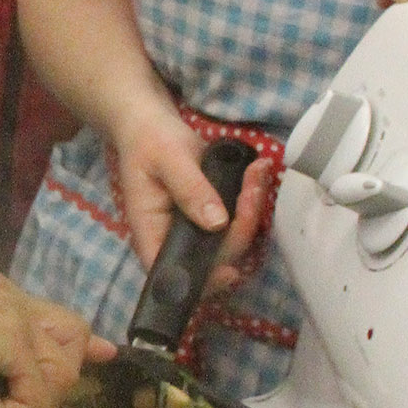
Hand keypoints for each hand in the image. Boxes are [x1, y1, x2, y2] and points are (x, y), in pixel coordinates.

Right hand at [0, 273, 113, 407]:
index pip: (53, 314)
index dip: (80, 339)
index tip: (103, 352)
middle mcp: (13, 299)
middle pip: (72, 341)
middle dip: (52, 382)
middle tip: (3, 404)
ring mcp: (17, 319)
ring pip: (58, 375)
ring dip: (23, 404)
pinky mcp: (14, 343)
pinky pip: (34, 396)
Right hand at [110, 101, 268, 280]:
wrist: (151, 127)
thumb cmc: (150, 142)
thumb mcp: (168, 159)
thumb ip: (190, 189)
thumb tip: (217, 224)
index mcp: (151, 234)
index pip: (173, 275)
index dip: (203, 280)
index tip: (231, 271)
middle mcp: (173, 240)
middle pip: (214, 257)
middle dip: (241, 226)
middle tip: (253, 183)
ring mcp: (194, 232)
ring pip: (230, 240)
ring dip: (250, 210)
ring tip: (257, 171)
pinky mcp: (210, 220)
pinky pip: (235, 222)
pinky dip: (249, 200)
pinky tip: (256, 173)